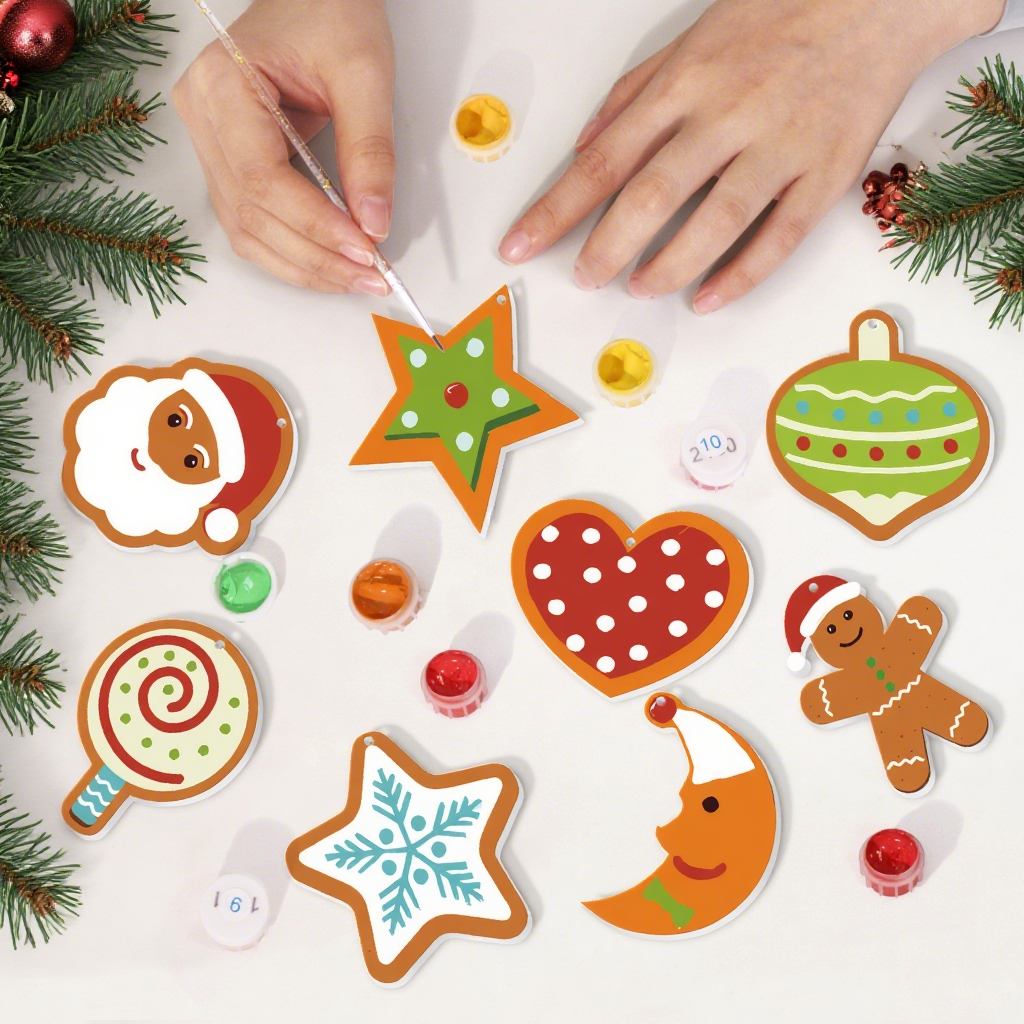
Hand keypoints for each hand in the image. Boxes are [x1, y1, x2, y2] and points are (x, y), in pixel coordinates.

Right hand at [173, 0, 394, 293]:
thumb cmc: (329, 11)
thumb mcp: (363, 73)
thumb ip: (370, 150)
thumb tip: (374, 223)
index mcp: (222, 85)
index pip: (263, 180)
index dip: (315, 226)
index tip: (365, 250)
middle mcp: (202, 116)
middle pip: (252, 215)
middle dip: (316, 257)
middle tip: (371, 276)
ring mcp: (209, 142)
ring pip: (247, 230)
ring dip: (304, 265)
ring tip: (356, 278)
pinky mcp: (228, 161)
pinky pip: (252, 222)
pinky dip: (292, 251)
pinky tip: (330, 263)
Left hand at [498, 0, 1005, 311]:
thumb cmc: (779, 14)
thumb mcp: (691, 38)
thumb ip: (633, 95)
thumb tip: (584, 146)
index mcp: (685, 84)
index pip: (604, 161)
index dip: (556, 210)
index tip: (520, 245)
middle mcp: (727, 116)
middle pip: (651, 196)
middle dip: (606, 246)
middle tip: (584, 278)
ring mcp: (780, 146)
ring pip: (715, 221)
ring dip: (669, 266)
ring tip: (639, 288)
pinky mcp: (826, 172)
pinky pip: (779, 236)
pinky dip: (741, 274)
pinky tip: (707, 298)